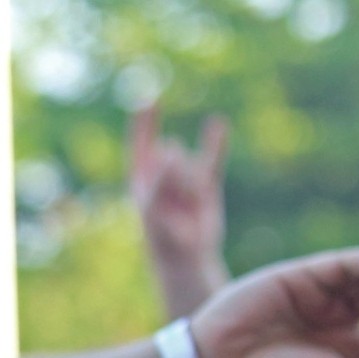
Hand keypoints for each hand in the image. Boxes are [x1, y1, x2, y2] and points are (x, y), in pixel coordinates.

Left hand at [130, 104, 228, 288]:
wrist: (186, 258)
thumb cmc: (162, 237)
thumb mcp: (153, 208)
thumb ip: (159, 176)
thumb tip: (171, 144)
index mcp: (142, 179)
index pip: (141, 143)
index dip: (144, 122)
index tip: (148, 99)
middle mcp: (162, 174)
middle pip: (170, 154)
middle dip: (175, 173)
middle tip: (176, 200)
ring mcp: (185, 178)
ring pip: (190, 162)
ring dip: (191, 182)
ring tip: (191, 205)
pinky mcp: (206, 186)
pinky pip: (212, 159)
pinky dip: (215, 142)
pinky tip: (217, 123)